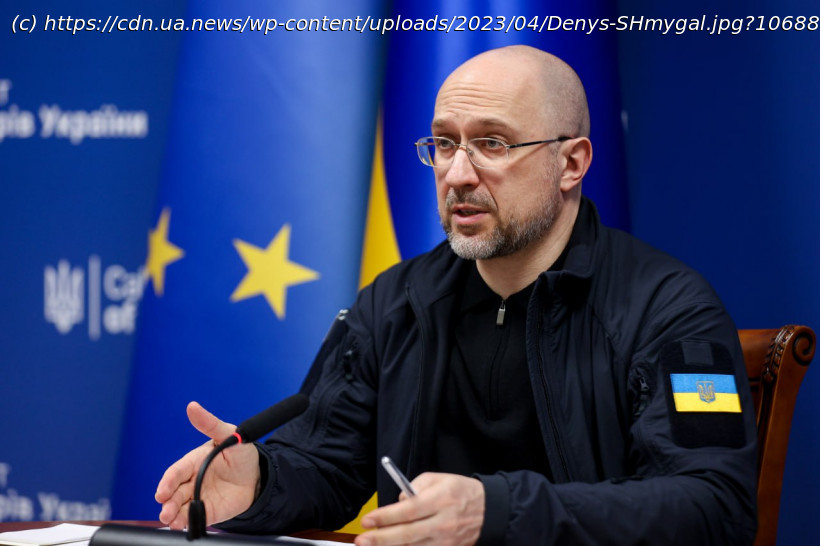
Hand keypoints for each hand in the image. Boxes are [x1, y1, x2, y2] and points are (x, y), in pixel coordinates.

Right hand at [155, 402, 260, 528]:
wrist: (259, 476)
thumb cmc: (240, 453)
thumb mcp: (229, 434)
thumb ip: (210, 424)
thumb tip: (192, 406)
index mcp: (194, 462)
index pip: (176, 472)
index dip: (167, 482)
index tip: (162, 492)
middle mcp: (192, 481)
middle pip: (174, 493)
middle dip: (167, 502)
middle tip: (165, 511)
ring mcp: (199, 497)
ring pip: (180, 507)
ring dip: (172, 515)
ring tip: (170, 520)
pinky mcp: (208, 511)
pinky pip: (195, 518)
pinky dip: (186, 522)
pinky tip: (182, 525)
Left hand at [355, 473, 484, 545]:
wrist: (489, 511)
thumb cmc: (461, 491)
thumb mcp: (439, 478)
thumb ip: (415, 487)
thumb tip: (398, 503)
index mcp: (440, 500)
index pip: (408, 510)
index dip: (386, 517)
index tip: (368, 520)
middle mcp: (442, 522)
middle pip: (407, 534)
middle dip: (381, 539)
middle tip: (362, 540)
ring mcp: (445, 540)